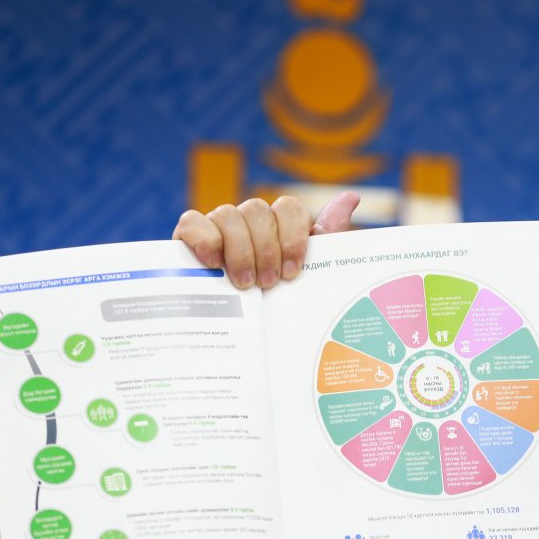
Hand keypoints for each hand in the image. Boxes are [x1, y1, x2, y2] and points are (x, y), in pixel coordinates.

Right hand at [172, 191, 359, 288]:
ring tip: (243, 284)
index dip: (292, 237)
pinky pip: (192, 221)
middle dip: (266, 249)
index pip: (289, 207)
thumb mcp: (309, 276)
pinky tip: (211, 263)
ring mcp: (218, 227)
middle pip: (259, 209)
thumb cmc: (279, 306)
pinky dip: (203, 239)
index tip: (292, 274)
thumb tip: (351, 197)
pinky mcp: (188, 239)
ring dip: (239, 250)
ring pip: (228, 213)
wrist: (243, 341)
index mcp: (279, 228)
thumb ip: (329, 236)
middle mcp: (249, 221)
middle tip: (267, 284)